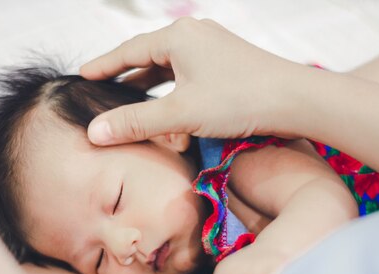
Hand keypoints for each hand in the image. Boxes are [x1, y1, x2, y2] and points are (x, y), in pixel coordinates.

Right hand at [80, 17, 302, 144]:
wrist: (296, 100)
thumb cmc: (239, 100)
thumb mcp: (180, 114)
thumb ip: (135, 123)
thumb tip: (94, 132)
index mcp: (178, 37)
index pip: (128, 51)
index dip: (103, 65)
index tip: (82, 74)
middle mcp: (194, 34)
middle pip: (147, 54)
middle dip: (123, 73)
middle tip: (99, 86)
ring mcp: (212, 46)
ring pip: (168, 64)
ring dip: (147, 83)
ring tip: (127, 97)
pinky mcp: (226, 61)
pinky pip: (186, 71)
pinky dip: (170, 87)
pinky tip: (167, 102)